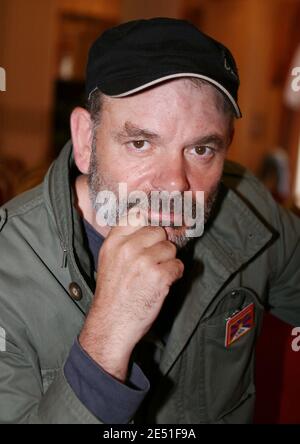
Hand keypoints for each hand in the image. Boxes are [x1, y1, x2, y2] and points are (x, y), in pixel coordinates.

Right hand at [79, 218, 183, 380]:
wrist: (111, 325)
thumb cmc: (113, 294)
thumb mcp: (109, 259)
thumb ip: (125, 240)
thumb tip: (150, 223)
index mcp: (114, 241)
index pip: (138, 214)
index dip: (150, 222)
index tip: (154, 232)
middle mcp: (128, 247)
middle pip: (158, 231)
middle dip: (160, 246)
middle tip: (153, 263)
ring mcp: (144, 261)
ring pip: (170, 248)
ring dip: (168, 262)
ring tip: (155, 276)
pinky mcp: (159, 276)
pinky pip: (178, 265)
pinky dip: (175, 275)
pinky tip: (162, 285)